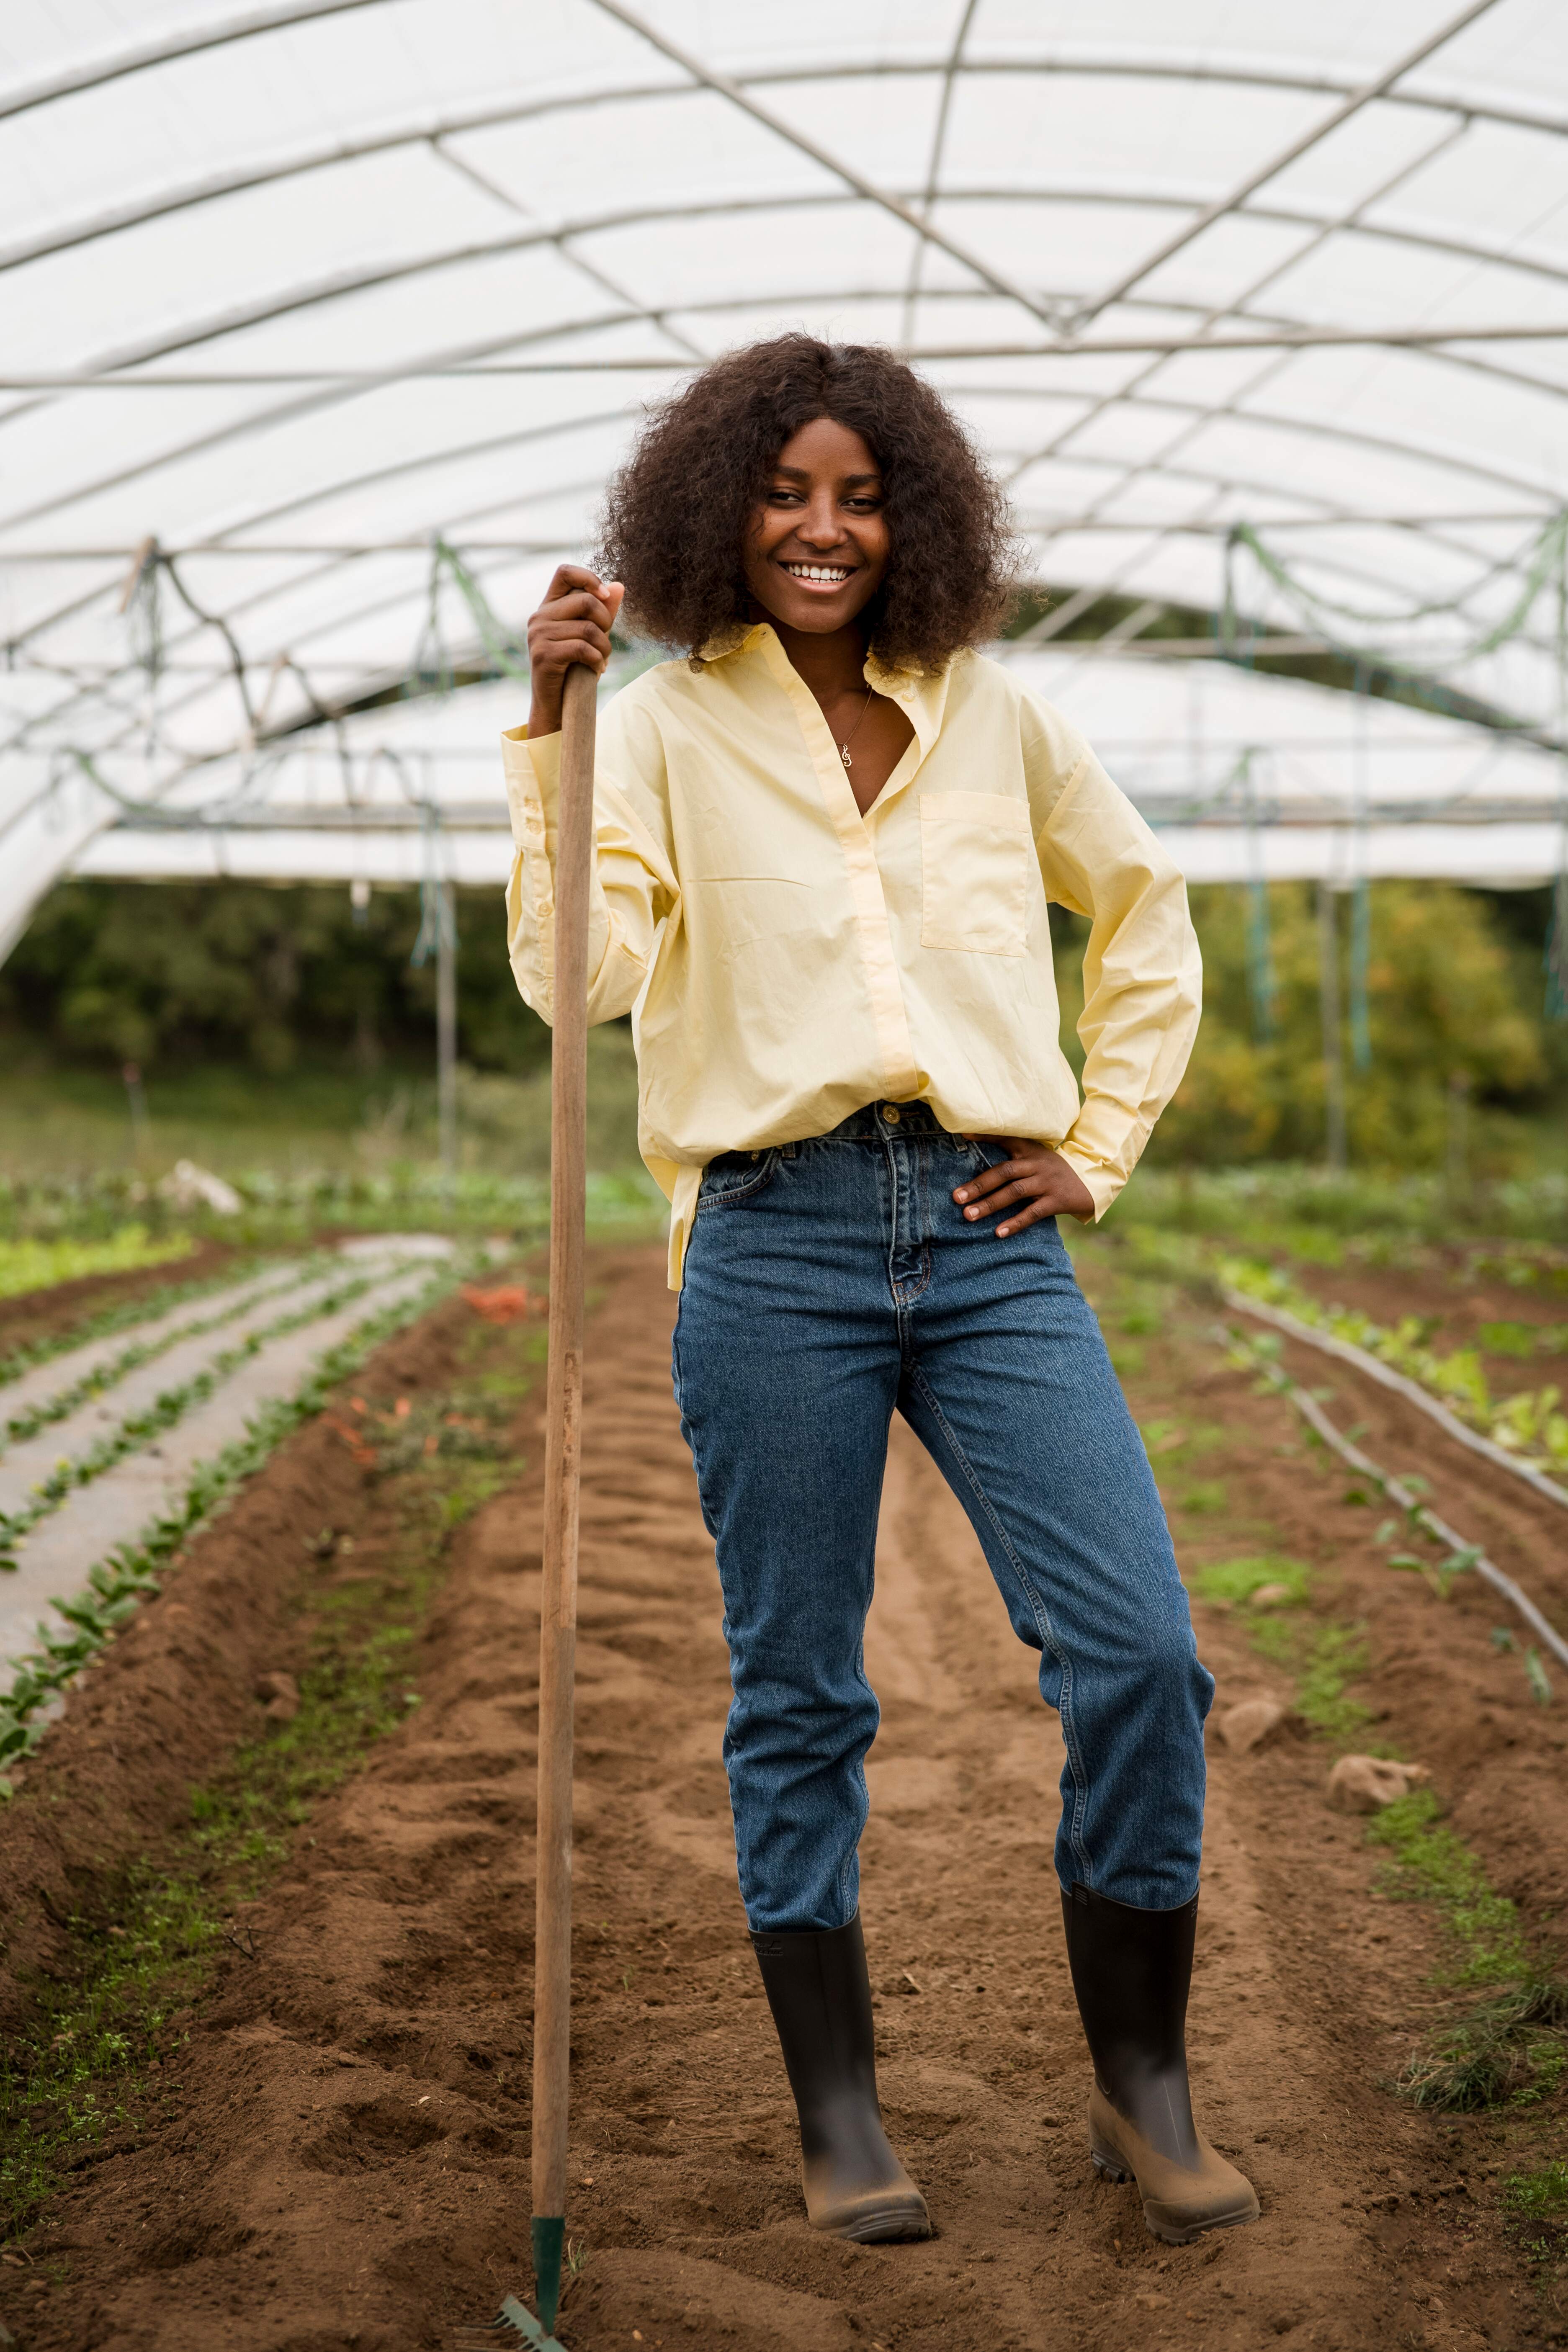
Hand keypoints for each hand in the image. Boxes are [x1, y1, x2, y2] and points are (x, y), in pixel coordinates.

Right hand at [526, 564, 624, 737]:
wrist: (555, 706)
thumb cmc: (574, 669)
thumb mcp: (590, 636)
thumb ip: (602, 611)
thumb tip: (619, 585)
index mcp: (549, 607)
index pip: (565, 572)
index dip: (589, 578)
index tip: (605, 597)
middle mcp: (539, 617)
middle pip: (585, 601)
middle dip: (606, 622)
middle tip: (605, 642)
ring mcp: (538, 635)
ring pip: (587, 628)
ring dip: (605, 647)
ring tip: (603, 660)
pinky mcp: (543, 655)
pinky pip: (582, 648)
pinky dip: (598, 660)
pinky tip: (597, 670)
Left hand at [952, 1139, 1095, 1236]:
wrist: (1090, 1181)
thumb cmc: (1052, 1171)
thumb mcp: (1036, 1157)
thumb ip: (1013, 1157)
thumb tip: (978, 1160)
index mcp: (1030, 1150)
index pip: (1006, 1139)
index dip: (986, 1136)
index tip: (964, 1134)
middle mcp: (1037, 1164)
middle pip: (1004, 1171)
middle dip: (979, 1185)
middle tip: (956, 1197)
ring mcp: (1047, 1182)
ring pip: (1015, 1192)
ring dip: (990, 1204)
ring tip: (968, 1216)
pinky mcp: (1056, 1201)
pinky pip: (1033, 1213)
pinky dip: (1015, 1223)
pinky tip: (998, 1232)